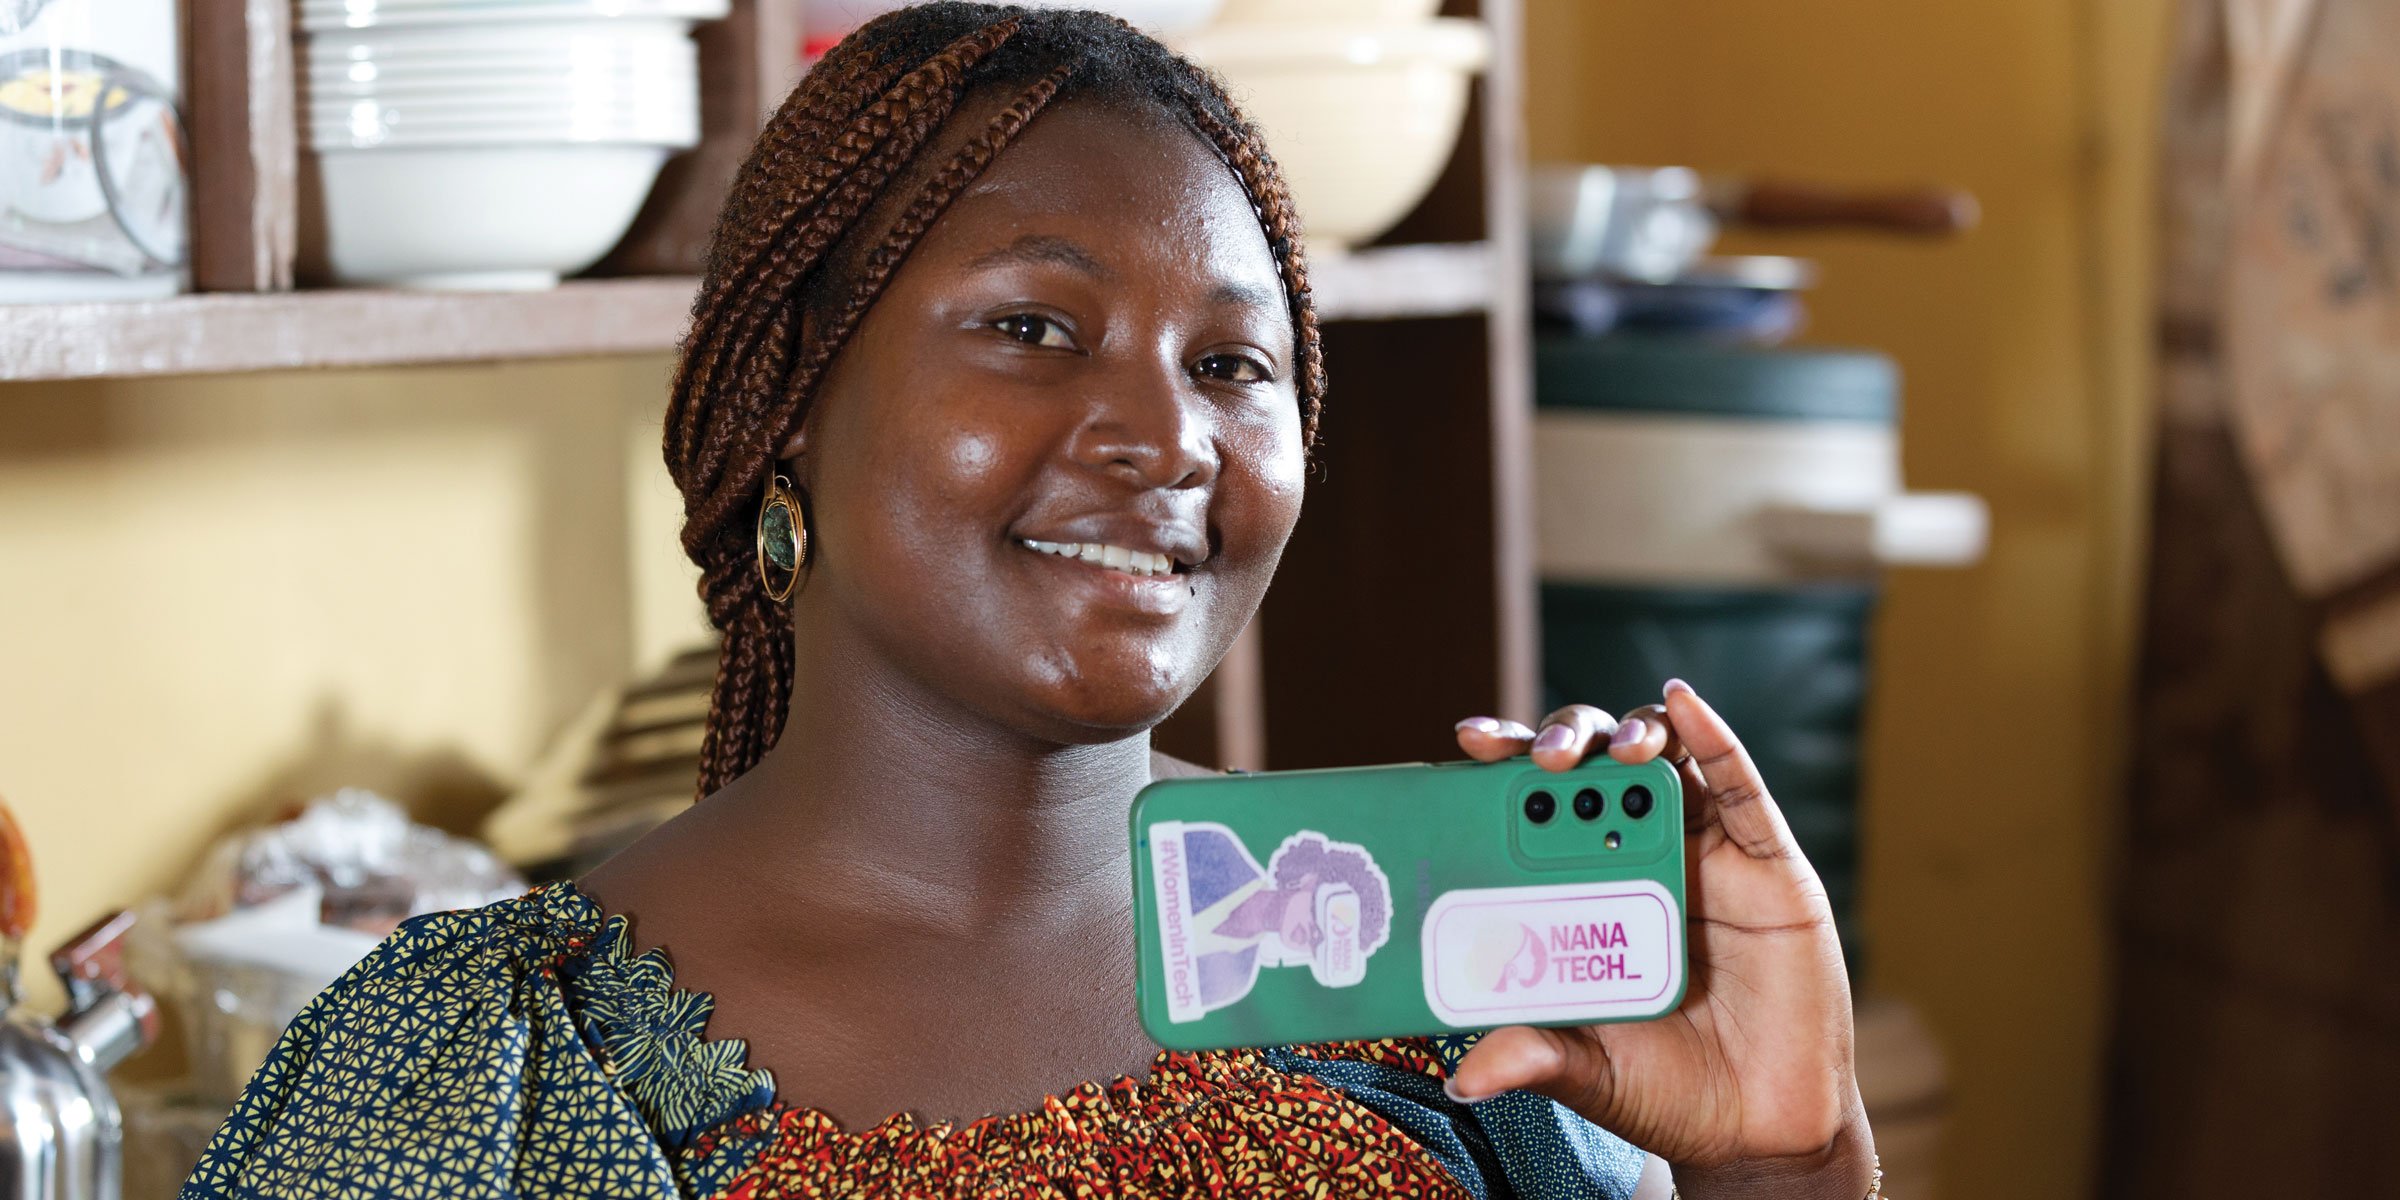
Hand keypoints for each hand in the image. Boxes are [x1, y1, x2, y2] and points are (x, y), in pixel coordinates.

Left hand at [1448, 681, 1874, 1198]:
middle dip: (1563, 743)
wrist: (1763, 1127)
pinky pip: (1740, 788)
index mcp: (1581, 893)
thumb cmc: (1668, 1088)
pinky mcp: (1767, 863)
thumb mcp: (1589, 1071)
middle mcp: (1635, 860)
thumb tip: (1466, 1077)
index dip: (1503, 770)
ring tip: (1611, 750)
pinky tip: (1685, 705)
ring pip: (1663, 762)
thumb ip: (1535, 1055)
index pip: (1533, 810)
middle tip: (1543, 759)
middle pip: (1593, 770)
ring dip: (1630, 735)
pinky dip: (1713, 738)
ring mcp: (1703, 854)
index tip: (1468, 744)